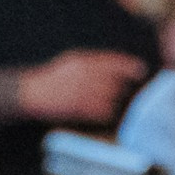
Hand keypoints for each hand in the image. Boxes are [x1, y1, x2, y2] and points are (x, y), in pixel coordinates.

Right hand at [19, 48, 143, 123]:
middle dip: (123, 87)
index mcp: (83, 61)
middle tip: (126, 91)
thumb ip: (92, 61)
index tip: (141, 70)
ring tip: (108, 102)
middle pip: (117, 82)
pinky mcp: (82, 108)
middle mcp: (86, 75)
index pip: (114, 61)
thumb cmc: (53, 77)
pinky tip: (101, 112)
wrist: (33, 93)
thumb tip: (115, 64)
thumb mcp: (71, 61)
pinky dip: (107, 113)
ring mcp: (84, 92)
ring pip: (113, 98)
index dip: (130, 66)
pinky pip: (105, 112)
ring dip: (116, 102)